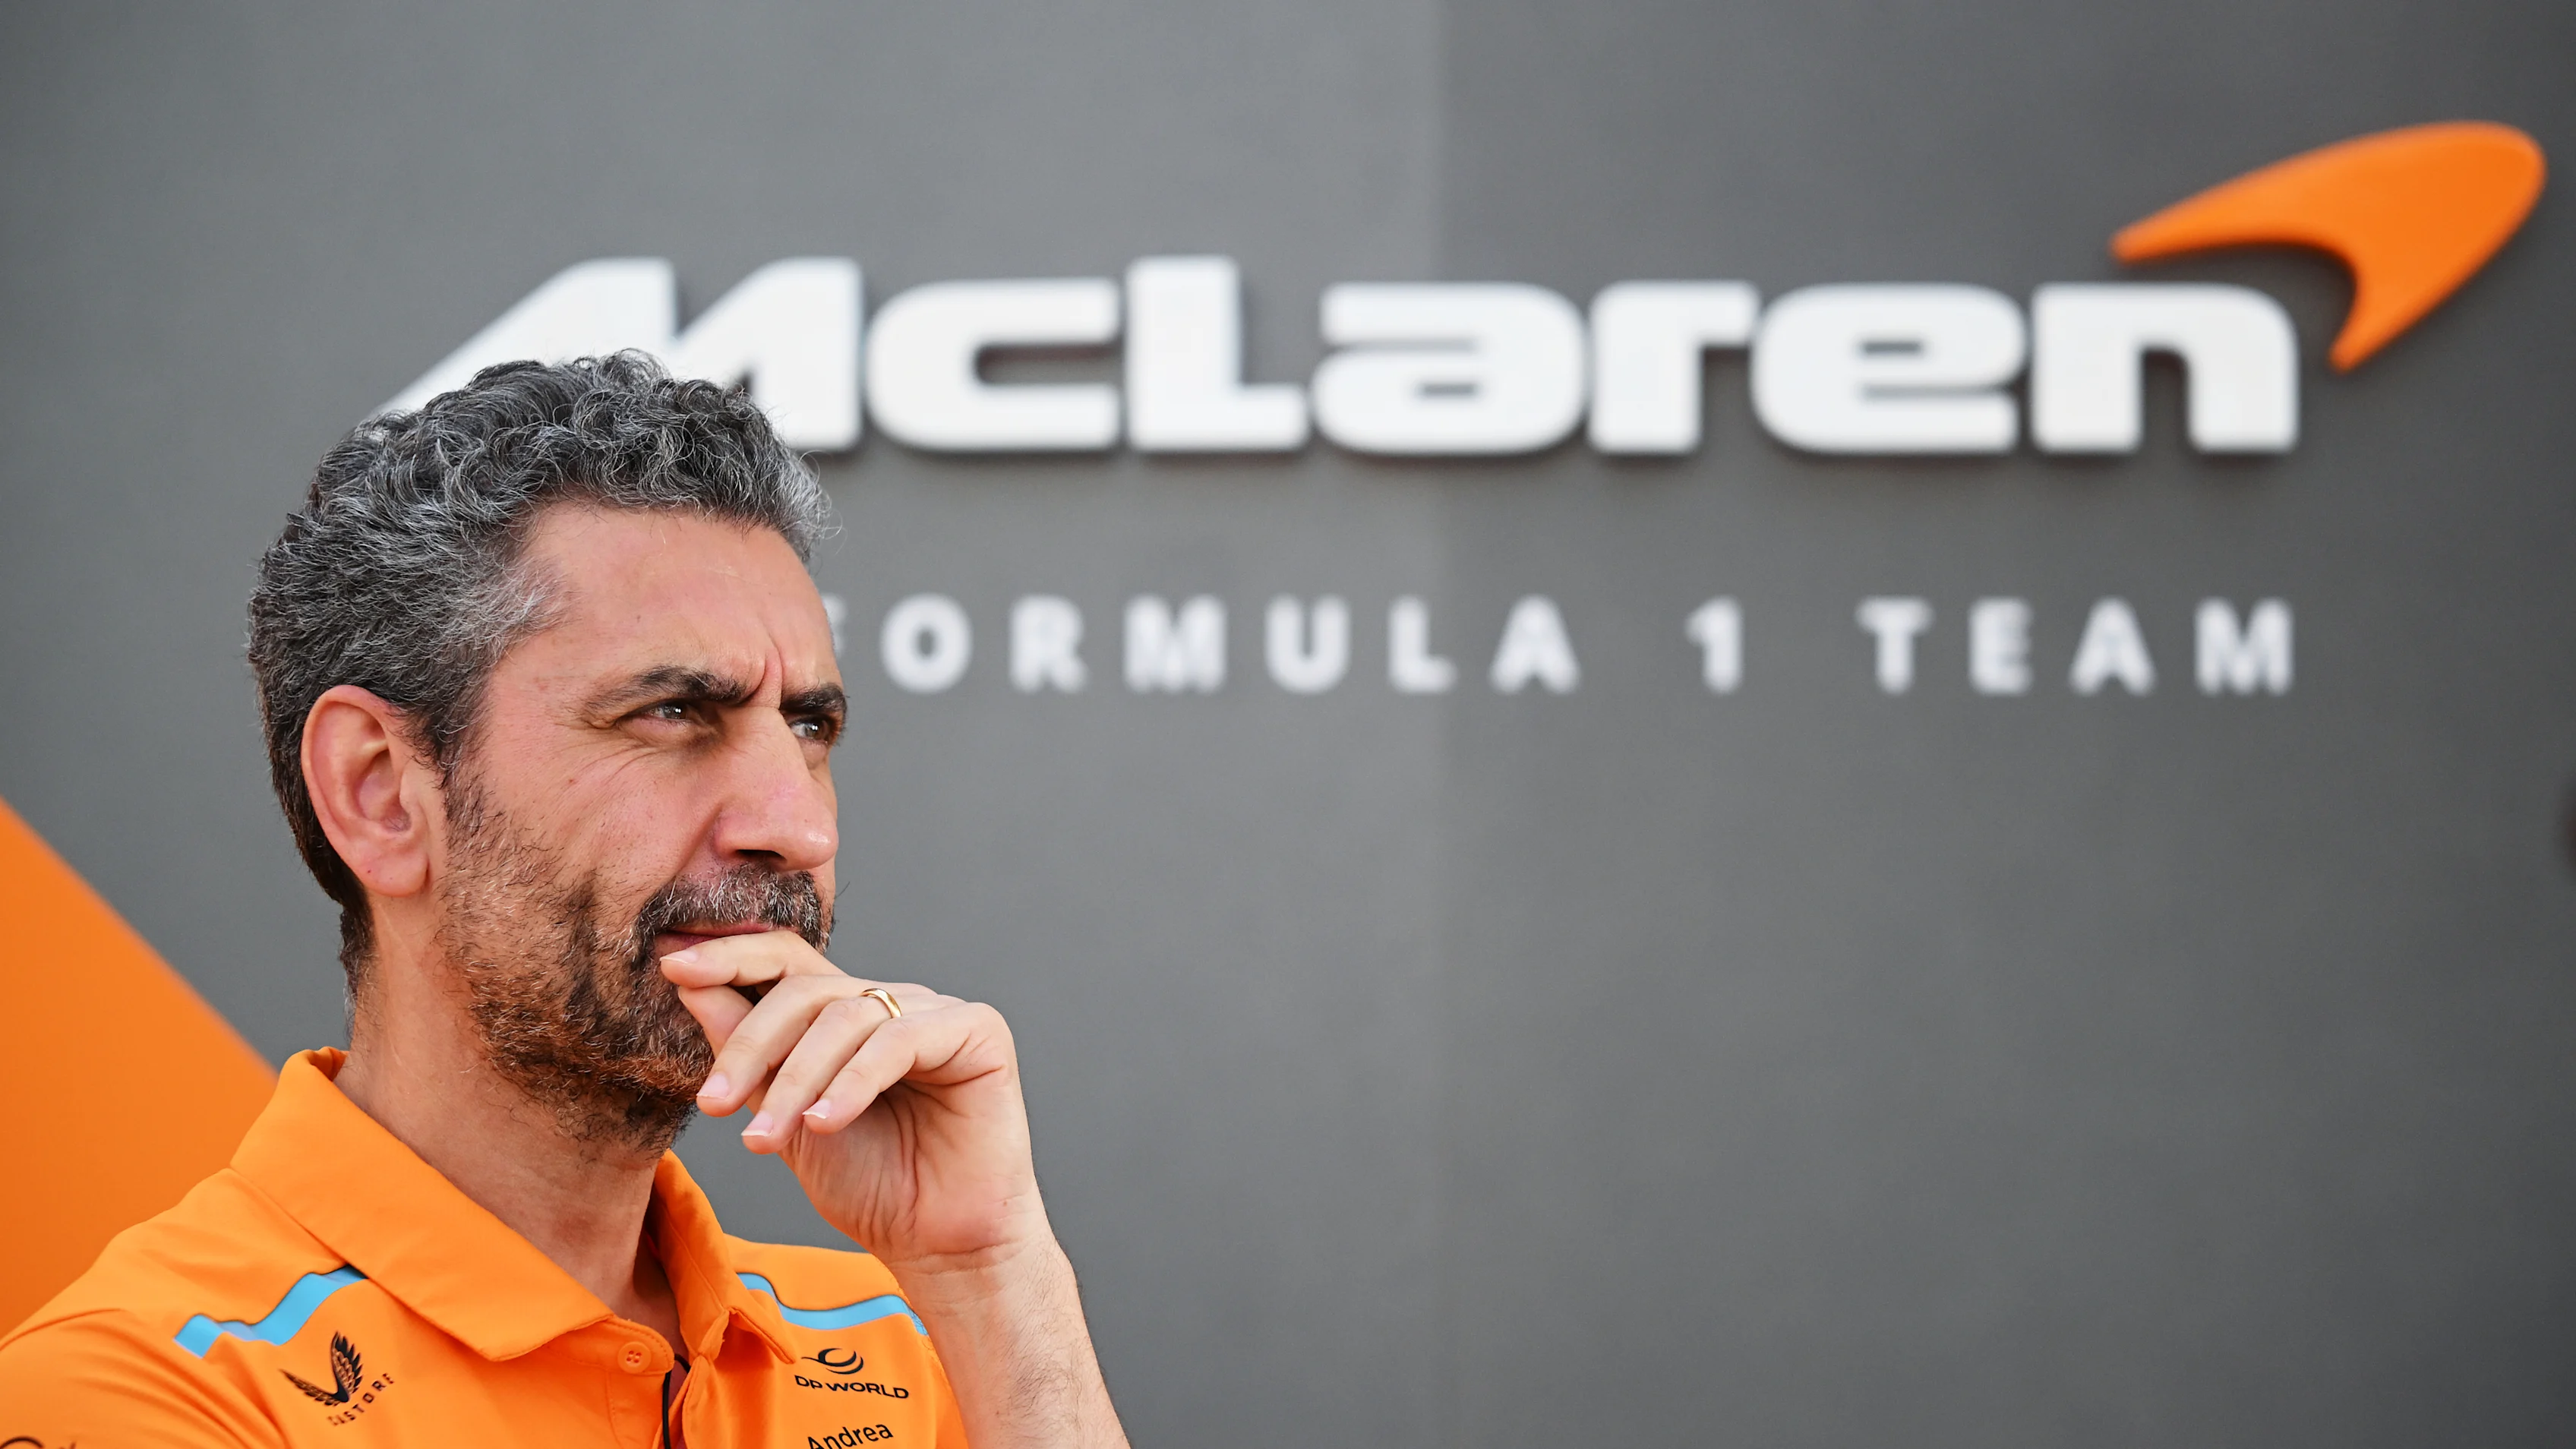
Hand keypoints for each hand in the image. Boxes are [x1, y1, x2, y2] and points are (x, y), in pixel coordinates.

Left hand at [660, 933, 1045, 1269]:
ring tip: (767, 1140)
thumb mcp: (785, 1119)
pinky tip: (825, 1124)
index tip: (674, 969)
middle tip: (714, 1105)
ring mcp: (937, 1013)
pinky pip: (900, 1040)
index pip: (789, 963)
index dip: (733, 956)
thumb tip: (690, 985)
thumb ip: (748, 1056)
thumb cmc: (871, 1187)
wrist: (936, 1245)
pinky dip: (853, 1082)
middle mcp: (893, 1004)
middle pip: (807, 989)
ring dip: (796, 1080)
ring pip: (846, 1016)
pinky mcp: (977, 1031)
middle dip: (751, 1045)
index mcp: (849, 1017)